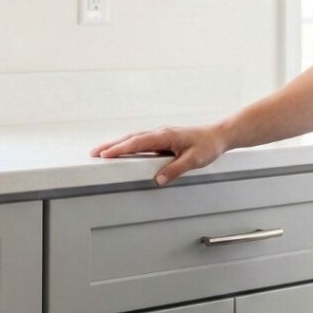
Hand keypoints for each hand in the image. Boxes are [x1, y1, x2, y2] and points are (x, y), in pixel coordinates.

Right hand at [90, 124, 228, 185]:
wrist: (219, 135)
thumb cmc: (208, 145)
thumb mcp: (194, 160)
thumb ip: (175, 169)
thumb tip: (157, 180)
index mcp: (165, 135)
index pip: (137, 142)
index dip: (119, 149)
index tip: (104, 154)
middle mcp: (160, 133)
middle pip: (131, 138)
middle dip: (112, 145)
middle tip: (94, 153)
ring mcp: (161, 135)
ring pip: (135, 138)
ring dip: (118, 144)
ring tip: (103, 152)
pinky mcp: (164, 139)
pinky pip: (142, 141)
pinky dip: (129, 144)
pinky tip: (124, 151)